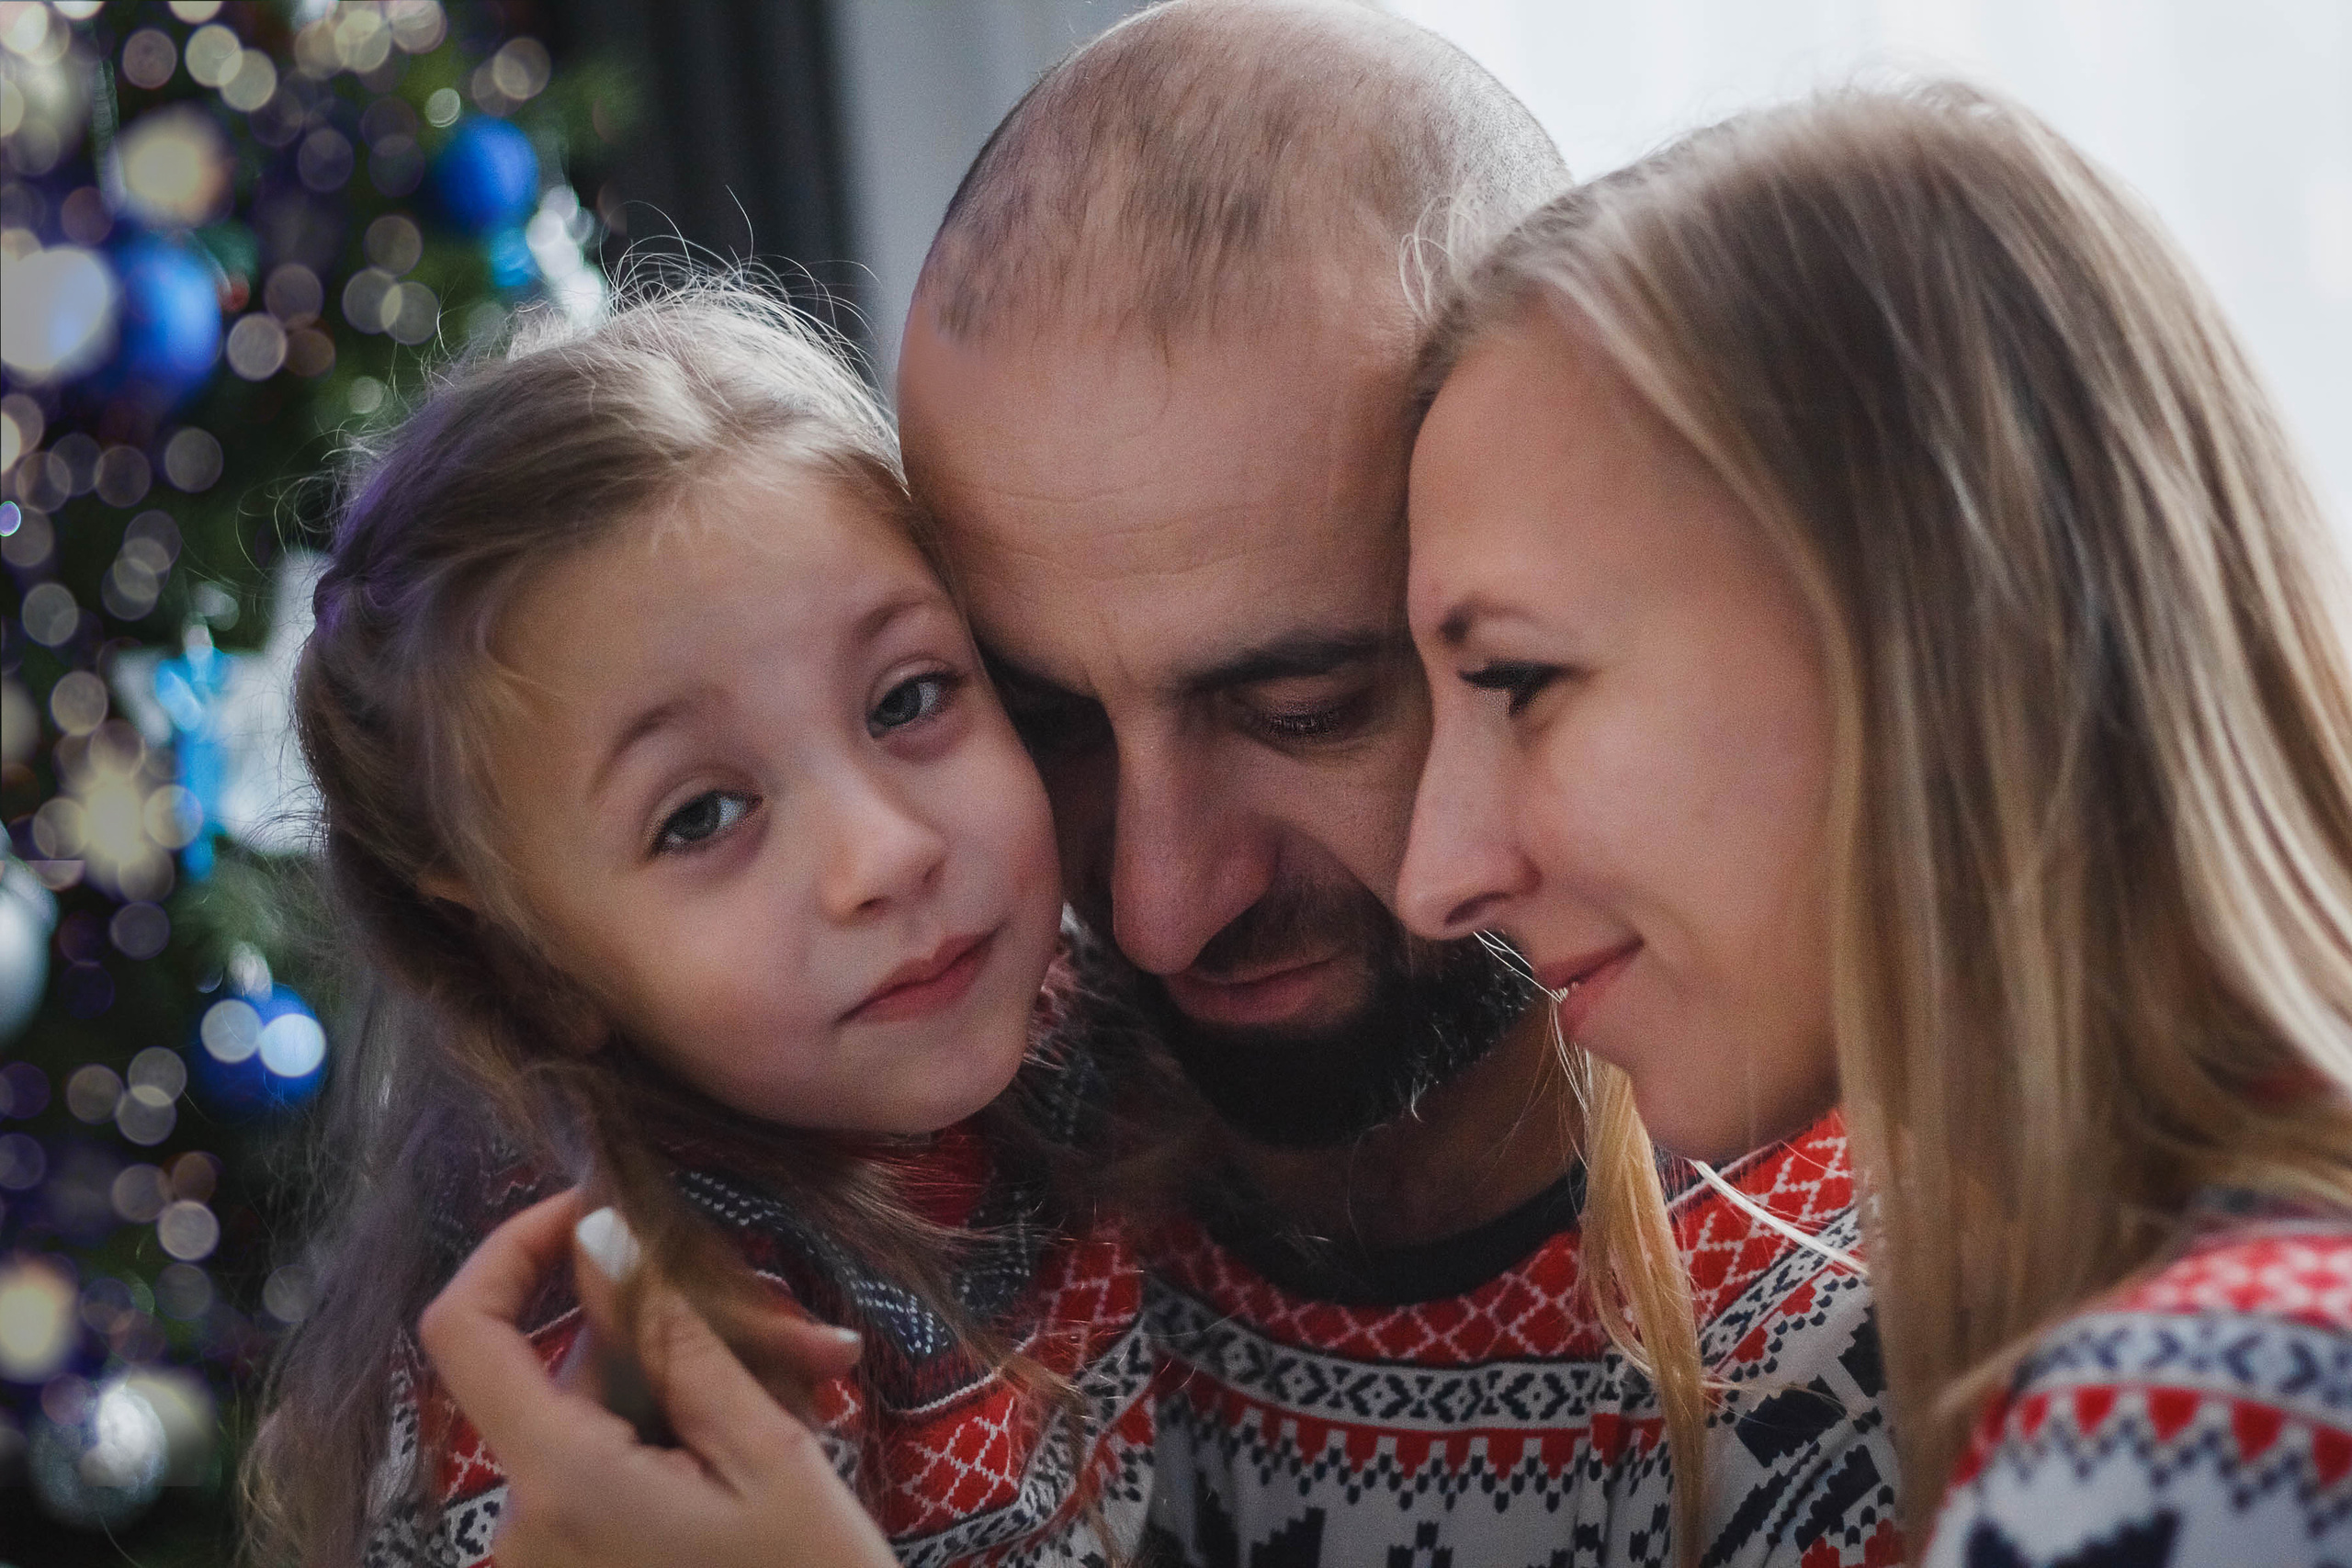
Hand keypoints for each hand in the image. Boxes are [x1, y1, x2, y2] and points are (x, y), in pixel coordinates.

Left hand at [417, 1190, 889, 1567]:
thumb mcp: (764, 1449)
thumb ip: (672, 1334)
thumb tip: (596, 1231)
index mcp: (560, 1485)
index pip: (463, 1330)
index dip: (511, 1247)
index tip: (596, 1212)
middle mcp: (524, 1529)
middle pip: (566, 1370)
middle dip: (675, 1330)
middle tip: (799, 1335)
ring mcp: (544, 1559)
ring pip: (599, 1415)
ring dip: (697, 1387)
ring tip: (814, 1390)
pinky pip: (605, 1466)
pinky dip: (677, 1437)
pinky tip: (774, 1436)